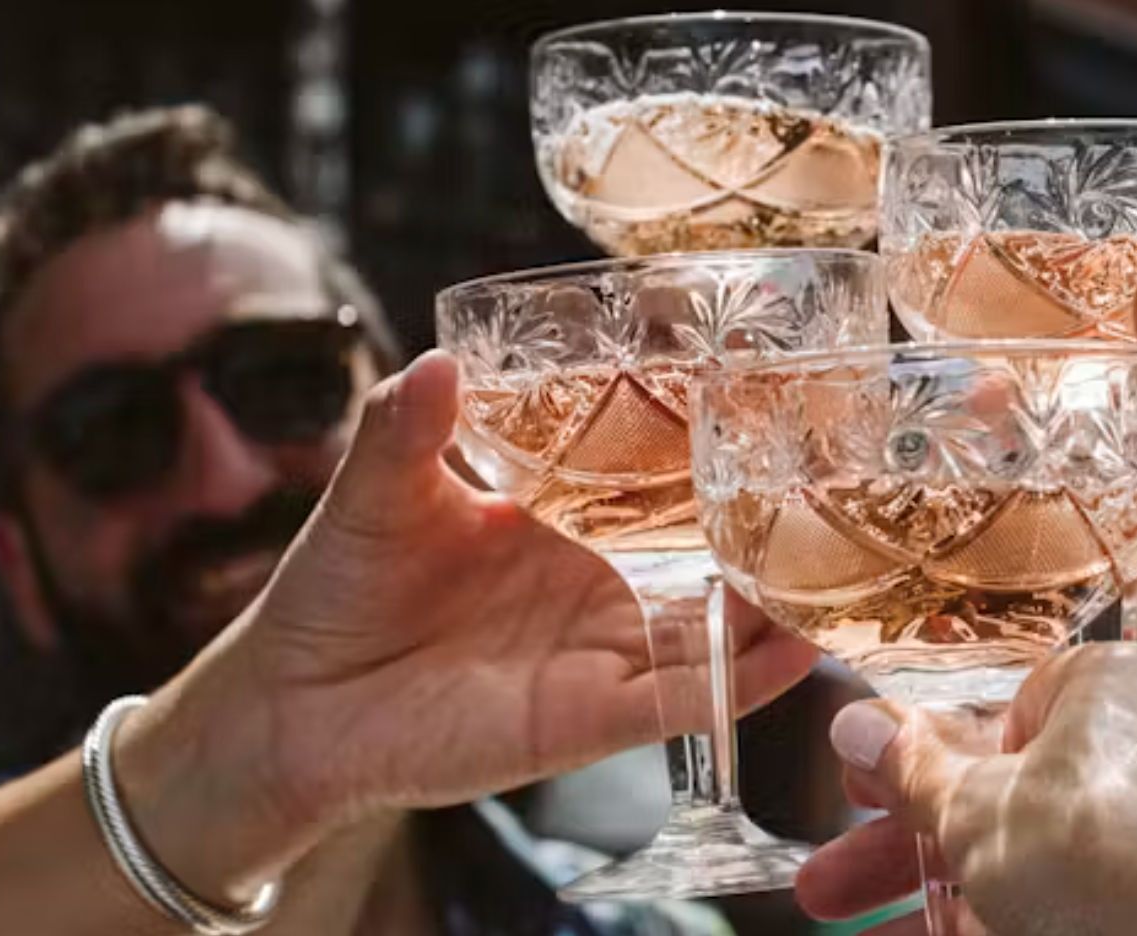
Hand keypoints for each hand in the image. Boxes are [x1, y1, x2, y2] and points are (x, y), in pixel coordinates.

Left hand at [120, 352, 819, 893]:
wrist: (289, 703)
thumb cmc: (334, 591)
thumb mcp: (374, 491)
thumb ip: (407, 430)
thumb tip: (438, 359)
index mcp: (561, 525)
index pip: (655, 485)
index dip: (712, 452)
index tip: (775, 403)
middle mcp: (596, 590)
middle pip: (707, 561)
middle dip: (771, 532)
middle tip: (843, 482)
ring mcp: (599, 656)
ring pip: (713, 632)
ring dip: (777, 608)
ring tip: (847, 566)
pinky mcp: (588, 718)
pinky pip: (681, 700)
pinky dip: (741, 680)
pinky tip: (797, 650)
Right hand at [797, 644, 1136, 935]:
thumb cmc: (1117, 852)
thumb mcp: (979, 811)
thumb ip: (912, 773)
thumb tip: (857, 724)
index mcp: (1103, 686)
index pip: (994, 709)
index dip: (913, 760)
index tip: (854, 798)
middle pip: (1000, 796)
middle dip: (904, 848)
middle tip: (829, 887)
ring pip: (1038, 864)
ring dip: (947, 899)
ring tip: (867, 930)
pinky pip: (1085, 906)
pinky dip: (1020, 925)